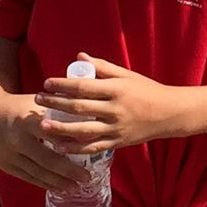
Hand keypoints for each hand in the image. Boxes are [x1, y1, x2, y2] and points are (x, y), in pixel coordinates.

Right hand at [0, 77, 98, 190]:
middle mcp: (17, 140)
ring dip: (58, 182)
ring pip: (38, 173)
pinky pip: (28, 177)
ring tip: (77, 188)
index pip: (52, 135)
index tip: (90, 152)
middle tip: (87, 178)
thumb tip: (88, 118)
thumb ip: (58, 111)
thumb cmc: (19, 106)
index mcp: (27, 121)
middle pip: (46, 160)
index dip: (70, 145)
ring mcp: (10, 155)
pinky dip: (45, 184)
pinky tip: (59, 189)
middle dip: (68, 171)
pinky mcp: (6, 165)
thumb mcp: (37, 103)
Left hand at [39, 54, 193, 151]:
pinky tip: (59, 146)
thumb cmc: (146, 90)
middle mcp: (115, 109)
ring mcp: (116, 128)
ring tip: (42, 125)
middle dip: (55, 103)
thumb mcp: (126, 75)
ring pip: (83, 130)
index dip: (62, 85)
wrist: (169, 114)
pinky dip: (75, 148)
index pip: (83, 86)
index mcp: (116, 89)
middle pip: (79, 107)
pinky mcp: (117, 143)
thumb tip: (79, 58)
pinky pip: (92, 147)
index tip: (46, 83)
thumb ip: (102, 67)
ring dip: (60, 128)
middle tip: (37, 99)